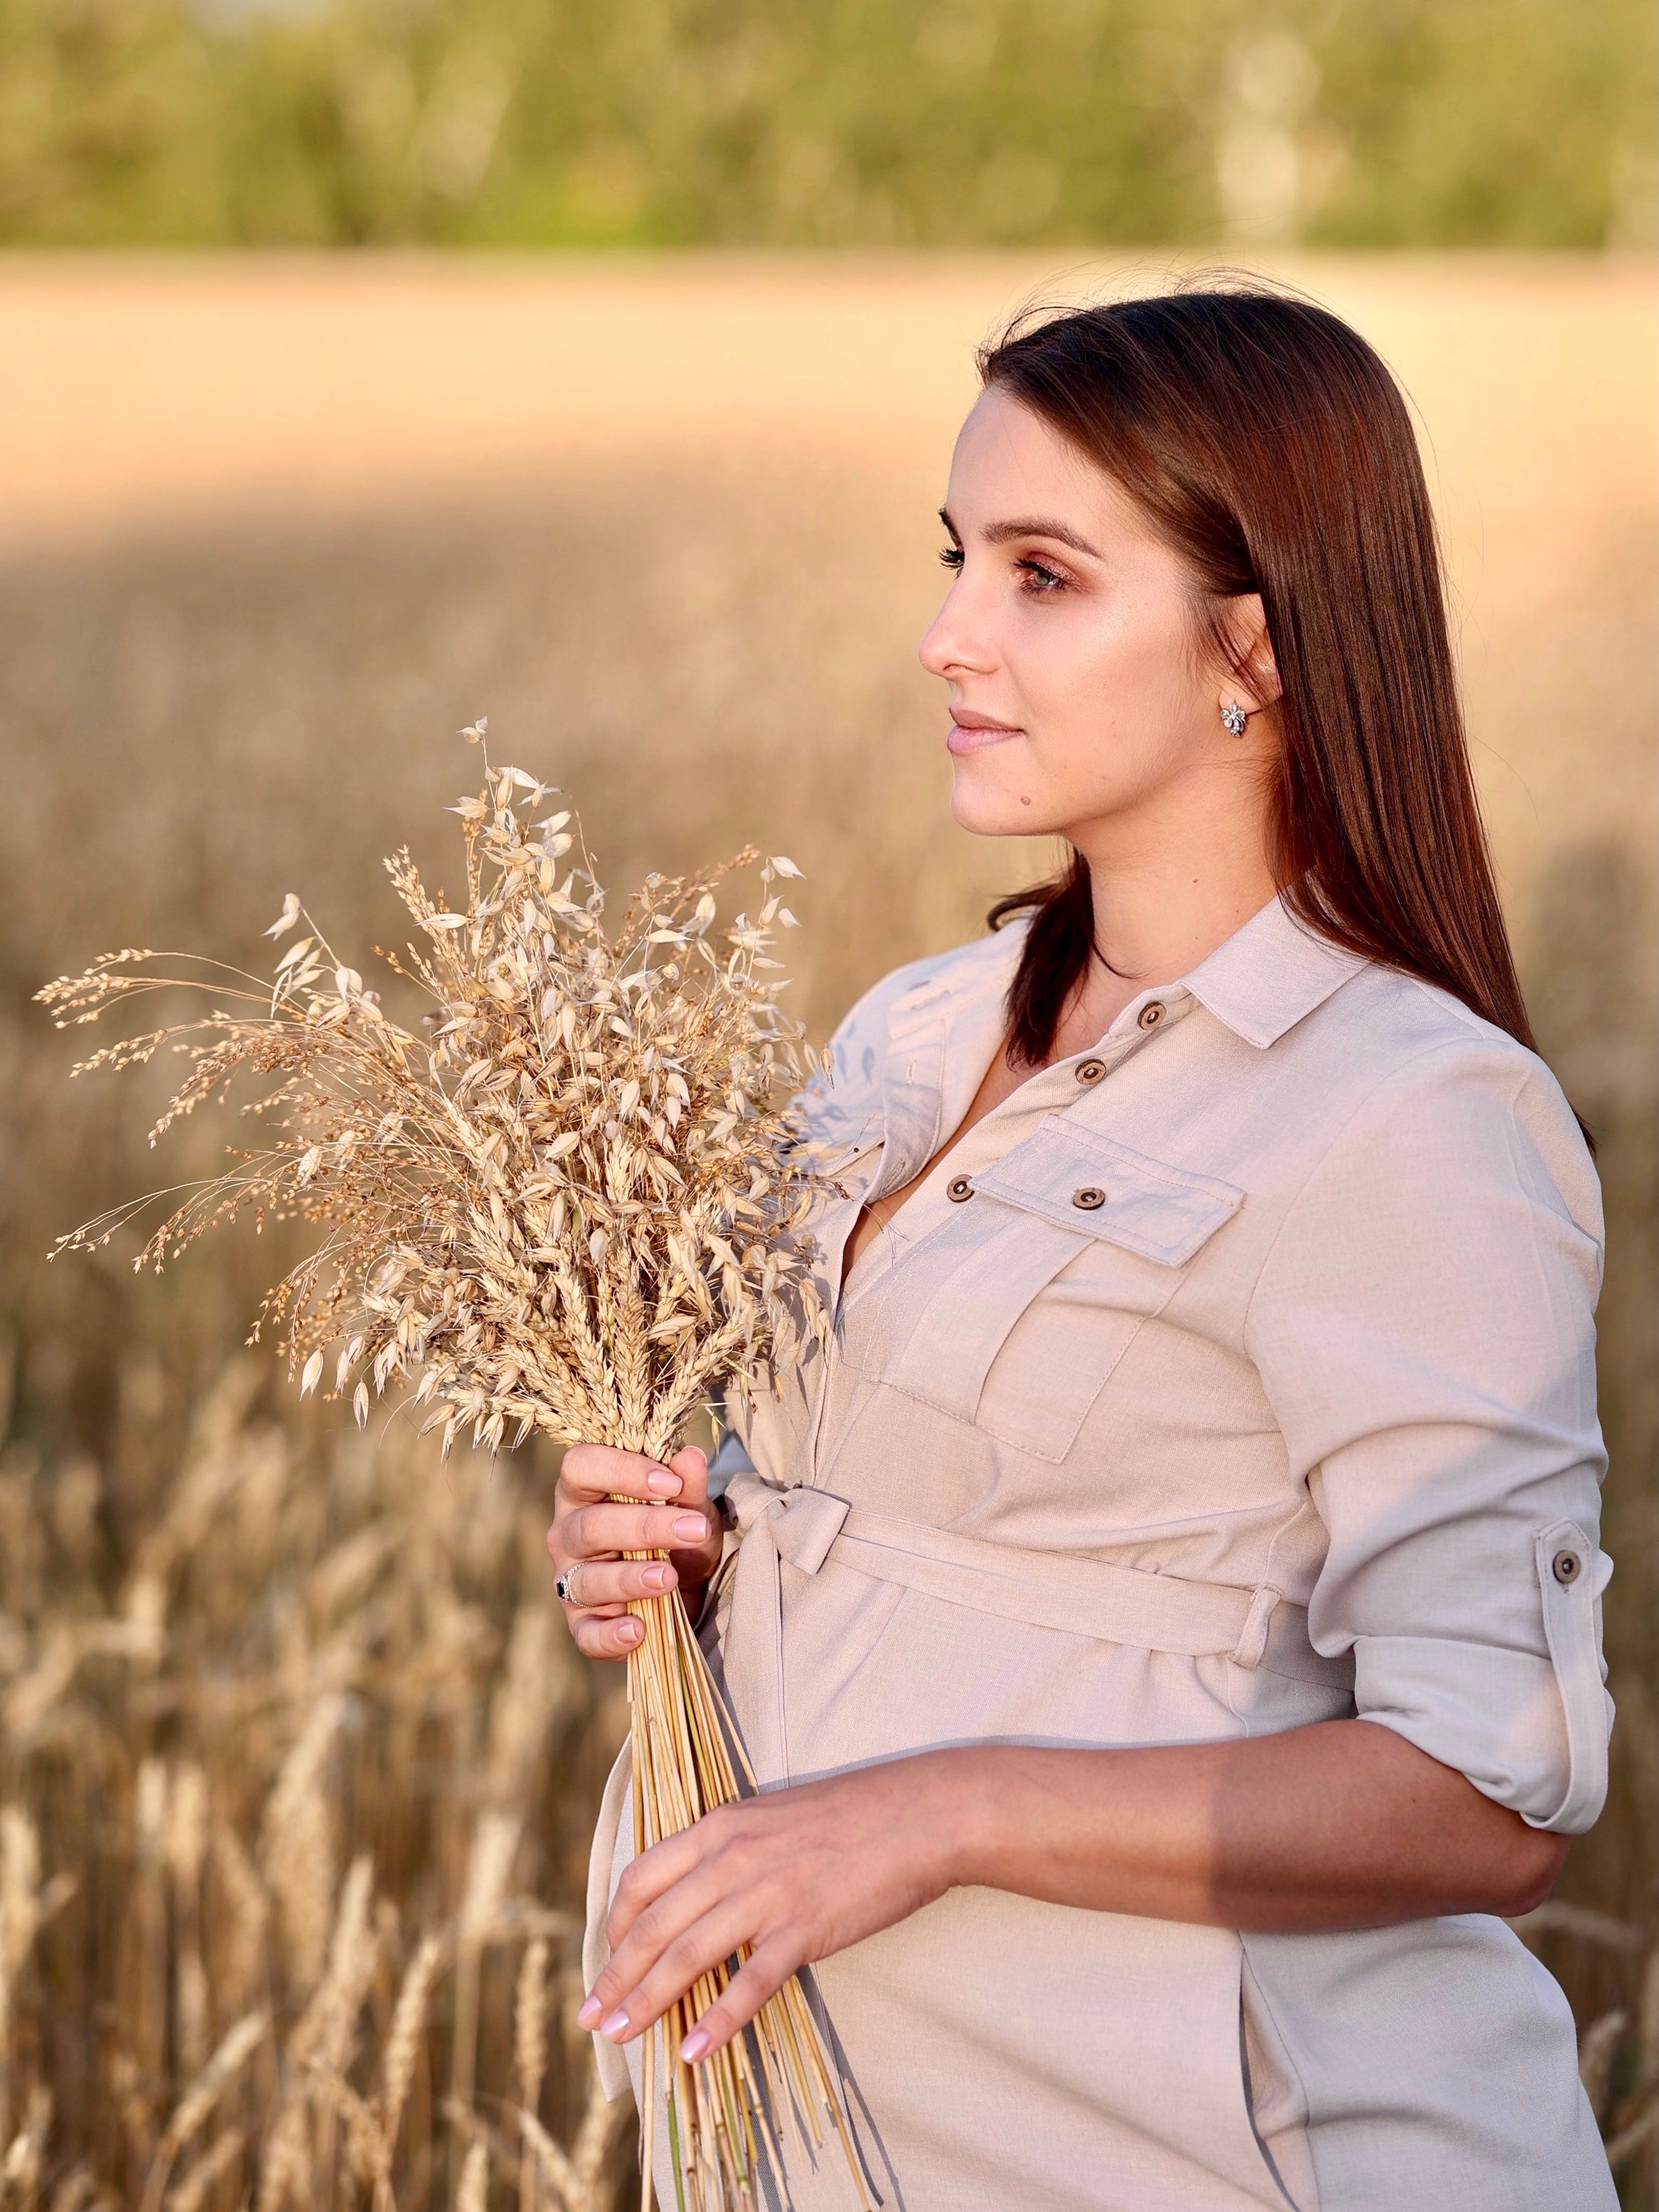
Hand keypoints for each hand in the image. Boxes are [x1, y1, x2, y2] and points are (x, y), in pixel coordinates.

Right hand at [546, 1443, 722, 1659]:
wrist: (687, 1588)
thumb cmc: (677, 1534)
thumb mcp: (692, 1507)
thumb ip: (689, 1484)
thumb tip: (689, 1456)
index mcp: (585, 1490)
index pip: (580, 1466)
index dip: (621, 1470)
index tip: (670, 1483)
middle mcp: (568, 1533)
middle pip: (590, 1526)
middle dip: (644, 1527)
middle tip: (692, 1529)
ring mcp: (570, 1581)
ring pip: (588, 1579)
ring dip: (630, 1578)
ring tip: (669, 1577)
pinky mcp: (581, 1624)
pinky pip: (587, 1634)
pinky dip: (610, 1636)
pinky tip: (638, 1629)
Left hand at [576, 1754, 961, 2061]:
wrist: (919, 1811)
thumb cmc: (852, 1815)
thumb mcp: (773, 1817)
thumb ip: (733, 1851)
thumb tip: (703, 1898)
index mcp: (720, 1826)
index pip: (641, 1876)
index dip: (617, 1924)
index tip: (610, 1958)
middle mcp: (732, 1857)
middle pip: (653, 1924)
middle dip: (615, 1976)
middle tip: (591, 2018)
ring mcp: (767, 1892)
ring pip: (687, 1954)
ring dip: (647, 2001)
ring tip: (621, 2038)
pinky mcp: (805, 1927)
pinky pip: (749, 1981)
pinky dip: (718, 2020)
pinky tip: (694, 2051)